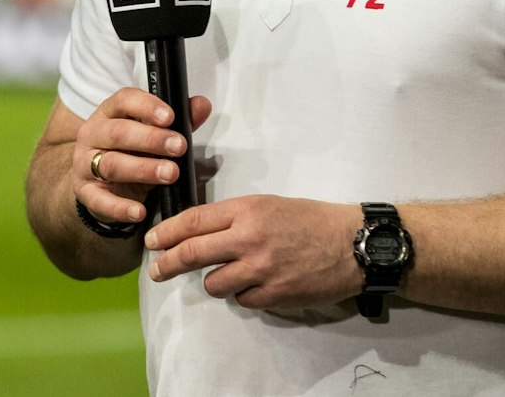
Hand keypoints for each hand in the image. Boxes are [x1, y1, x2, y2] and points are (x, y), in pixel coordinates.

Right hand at [74, 88, 209, 227]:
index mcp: (109, 113)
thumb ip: (179, 121)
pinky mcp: (85, 192)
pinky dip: (120, 207)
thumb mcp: (154, 134)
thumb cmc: (131, 151)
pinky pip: (100, 200)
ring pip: (110, 164)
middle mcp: (93, 134)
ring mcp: (85, 163)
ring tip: (170, 174)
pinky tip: (140, 212)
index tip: (170, 117)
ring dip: (142, 169)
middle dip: (151, 139)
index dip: (146, 106)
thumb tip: (202, 105)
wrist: (101, 183)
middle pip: (118, 132)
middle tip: (179, 146)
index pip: (124, 101)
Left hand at [143, 195, 363, 309]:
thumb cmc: (311, 219)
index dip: (166, 233)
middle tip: (156, 271)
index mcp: (246, 211)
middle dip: (167, 264)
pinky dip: (244, 295)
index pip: (193, 221)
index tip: (151, 241)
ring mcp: (261, 269)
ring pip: (214, 283)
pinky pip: (242, 300)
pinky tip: (257, 285)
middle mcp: (249, 239)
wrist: (353, 244)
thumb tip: (200, 232)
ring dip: (214, 282)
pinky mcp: (274, 295)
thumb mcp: (268, 205)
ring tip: (226, 276)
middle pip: (192, 254)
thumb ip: (234, 217)